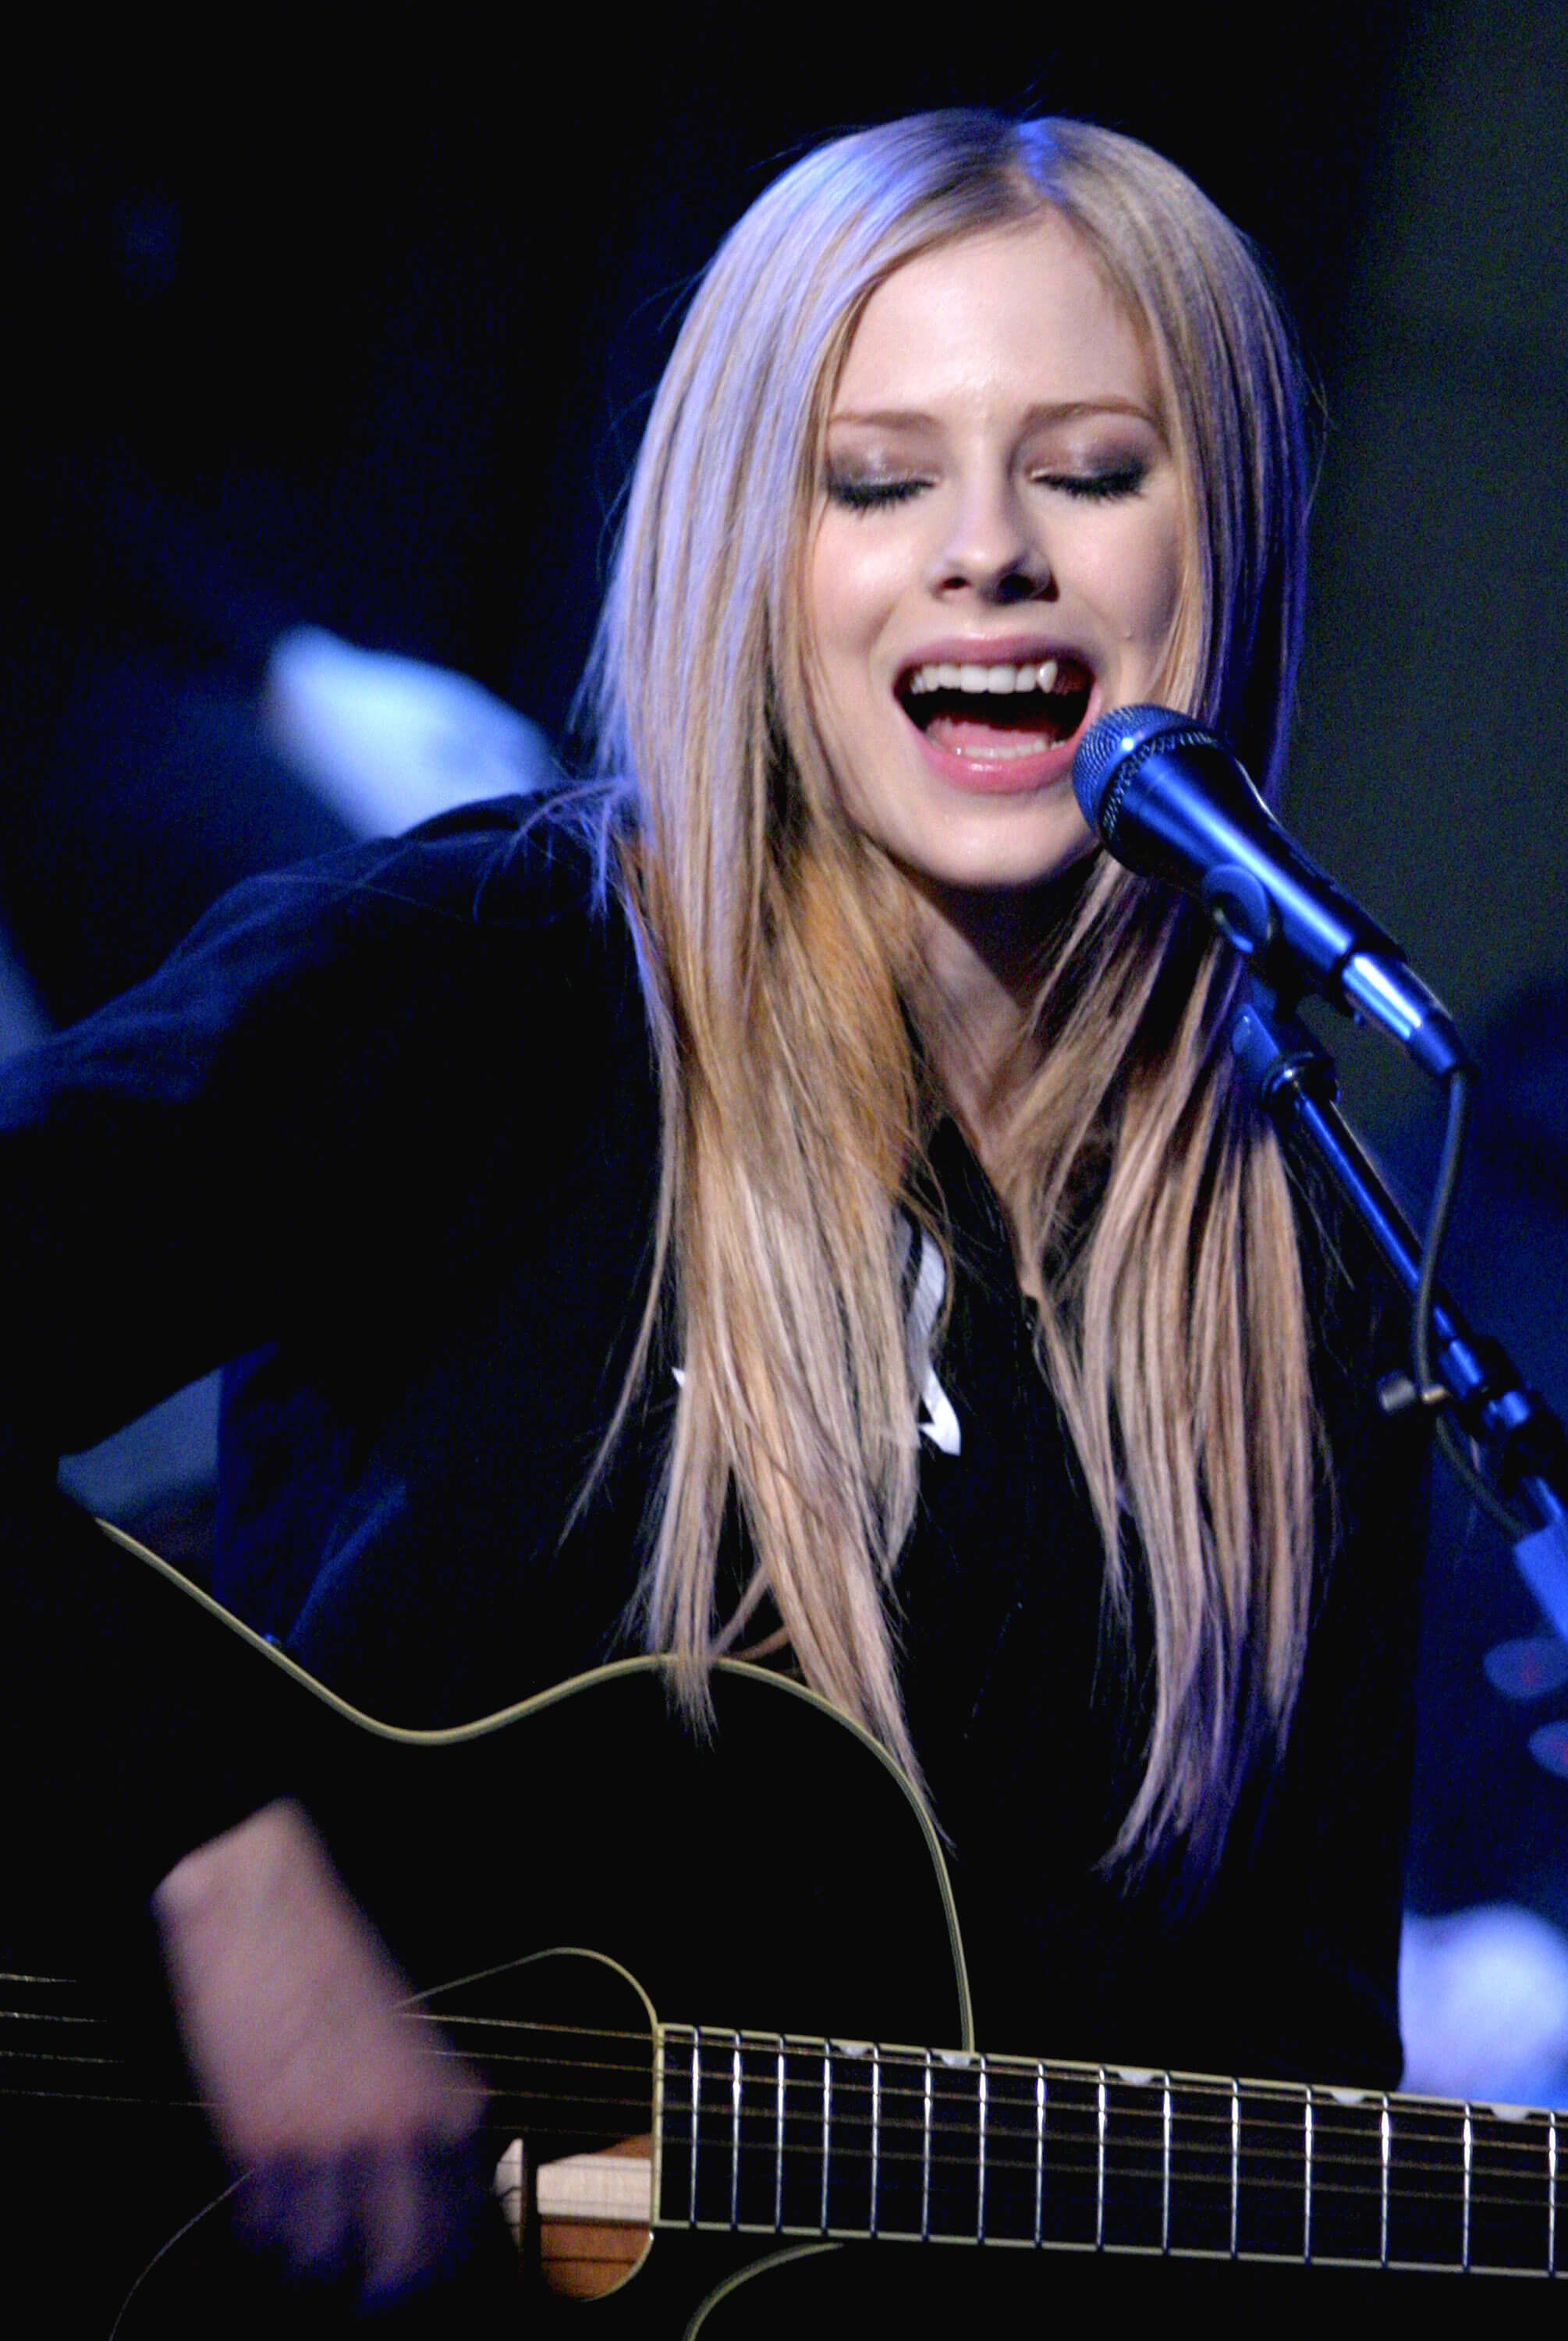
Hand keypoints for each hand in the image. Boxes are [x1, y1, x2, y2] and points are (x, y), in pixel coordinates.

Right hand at [152, 1799, 487, 2302]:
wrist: (264, 1913)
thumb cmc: (336, 1966)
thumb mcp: (411, 2040)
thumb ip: (428, 2114)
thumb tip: (432, 2191)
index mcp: (450, 2101)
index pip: (465, 2225)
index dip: (438, 2260)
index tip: (415, 2267)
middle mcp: (403, 2132)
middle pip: (403, 2265)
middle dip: (380, 2286)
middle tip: (361, 2285)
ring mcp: (332, 2143)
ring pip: (321, 2261)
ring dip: (310, 2255)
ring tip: (304, 2229)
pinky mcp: (262, 2145)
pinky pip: (264, 2230)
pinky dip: (263, 2227)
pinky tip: (266, 2197)